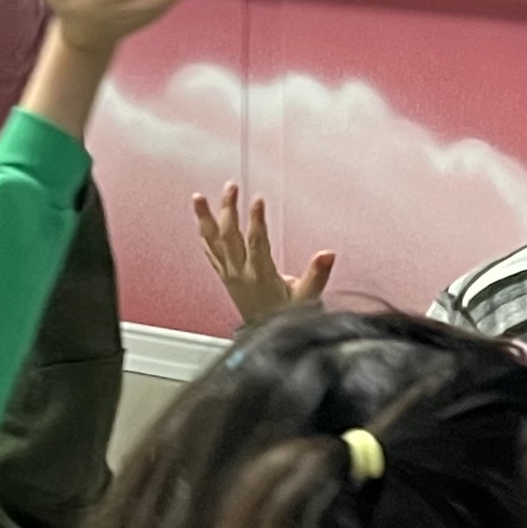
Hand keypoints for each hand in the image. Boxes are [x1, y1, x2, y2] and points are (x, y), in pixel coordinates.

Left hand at [195, 184, 334, 325]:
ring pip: (213, 242)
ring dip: (206, 219)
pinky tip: (201, 223)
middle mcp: (240, 273)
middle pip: (229, 236)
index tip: (258, 200)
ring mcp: (229, 274)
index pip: (256, 243)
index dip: (256, 221)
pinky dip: (205, 236)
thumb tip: (328, 254)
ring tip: (198, 198)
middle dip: (229, 209)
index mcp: (260, 275)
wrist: (266, 339)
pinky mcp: (225, 277)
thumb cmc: (286, 317)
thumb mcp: (307, 297)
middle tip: (231, 187)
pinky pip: (210, 253)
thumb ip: (317, 275)